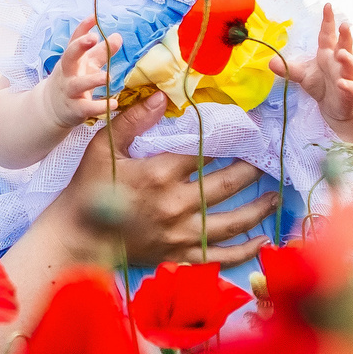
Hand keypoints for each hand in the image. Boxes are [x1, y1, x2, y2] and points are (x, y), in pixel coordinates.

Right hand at [38, 18, 120, 132]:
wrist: (51, 108)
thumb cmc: (73, 80)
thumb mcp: (86, 64)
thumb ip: (101, 51)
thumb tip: (117, 36)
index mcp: (71, 59)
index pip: (74, 40)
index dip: (82, 28)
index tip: (93, 17)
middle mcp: (67, 73)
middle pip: (69, 56)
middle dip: (79, 46)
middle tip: (93, 38)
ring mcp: (69, 91)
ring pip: (78, 84)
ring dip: (92, 80)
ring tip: (107, 77)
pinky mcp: (74, 108)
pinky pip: (86, 107)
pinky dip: (99, 106)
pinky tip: (113, 103)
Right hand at [65, 95, 283, 266]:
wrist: (78, 237)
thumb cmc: (89, 189)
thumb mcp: (104, 148)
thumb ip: (133, 121)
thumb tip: (161, 95)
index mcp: (159, 174)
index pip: (205, 152)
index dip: (229, 139)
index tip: (247, 130)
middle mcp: (176, 205)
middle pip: (225, 185)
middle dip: (250, 169)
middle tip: (267, 158)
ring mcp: (180, 234)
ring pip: (230, 222)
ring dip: (256, 208)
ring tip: (274, 196)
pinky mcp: (179, 256)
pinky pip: (220, 258)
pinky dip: (245, 252)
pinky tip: (263, 241)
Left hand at [272, 4, 352, 147]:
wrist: (338, 107)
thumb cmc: (323, 85)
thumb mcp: (303, 76)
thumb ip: (289, 69)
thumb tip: (270, 62)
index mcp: (328, 54)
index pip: (328, 35)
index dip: (328, 21)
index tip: (327, 6)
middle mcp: (340, 63)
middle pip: (344, 46)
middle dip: (345, 36)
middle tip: (344, 25)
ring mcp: (347, 77)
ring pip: (350, 66)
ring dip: (348, 59)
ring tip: (342, 54)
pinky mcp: (351, 94)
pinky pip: (350, 89)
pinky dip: (347, 86)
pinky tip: (342, 84)